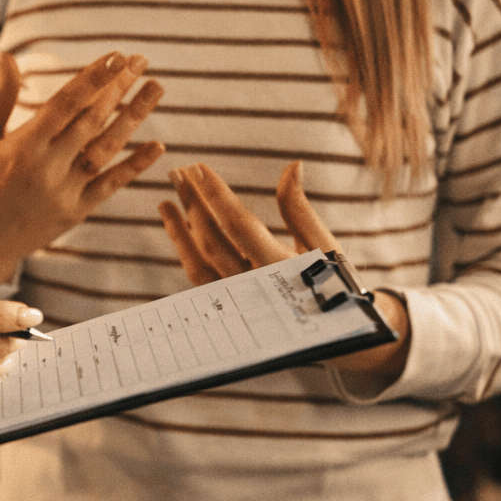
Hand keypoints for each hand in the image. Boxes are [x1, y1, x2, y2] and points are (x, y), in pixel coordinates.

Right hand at [0, 51, 165, 284]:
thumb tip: (9, 56)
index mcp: (21, 149)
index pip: (65, 105)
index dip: (93, 79)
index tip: (116, 55)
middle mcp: (46, 170)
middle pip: (92, 120)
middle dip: (118, 87)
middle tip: (141, 59)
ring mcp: (64, 193)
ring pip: (107, 148)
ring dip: (134, 116)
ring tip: (156, 87)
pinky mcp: (76, 212)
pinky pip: (111, 185)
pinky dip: (135, 165)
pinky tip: (158, 145)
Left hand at [158, 161, 410, 379]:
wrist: (333, 334)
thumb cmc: (332, 283)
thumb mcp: (322, 244)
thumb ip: (298, 208)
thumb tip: (293, 165)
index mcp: (280, 267)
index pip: (238, 224)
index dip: (215, 194)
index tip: (198, 168)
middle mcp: (254, 286)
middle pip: (211, 239)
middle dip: (192, 203)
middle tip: (177, 172)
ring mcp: (237, 300)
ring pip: (197, 262)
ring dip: (179, 229)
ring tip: (167, 199)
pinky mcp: (227, 308)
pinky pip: (198, 278)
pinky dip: (186, 250)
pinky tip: (179, 227)